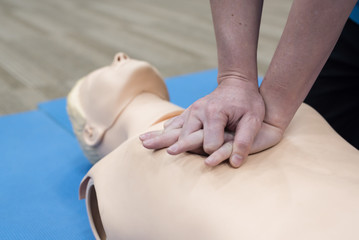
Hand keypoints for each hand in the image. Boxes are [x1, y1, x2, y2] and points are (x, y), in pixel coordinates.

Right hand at [140, 75, 267, 166]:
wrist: (239, 84)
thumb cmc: (249, 103)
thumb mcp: (253, 120)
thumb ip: (244, 141)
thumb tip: (236, 163)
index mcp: (213, 114)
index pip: (209, 144)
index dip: (216, 153)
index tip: (223, 153)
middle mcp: (198, 112)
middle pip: (184, 137)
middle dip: (175, 148)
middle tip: (153, 151)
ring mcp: (192, 111)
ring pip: (175, 129)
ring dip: (160, 138)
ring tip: (143, 143)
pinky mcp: (190, 112)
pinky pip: (175, 122)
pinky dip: (165, 130)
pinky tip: (152, 134)